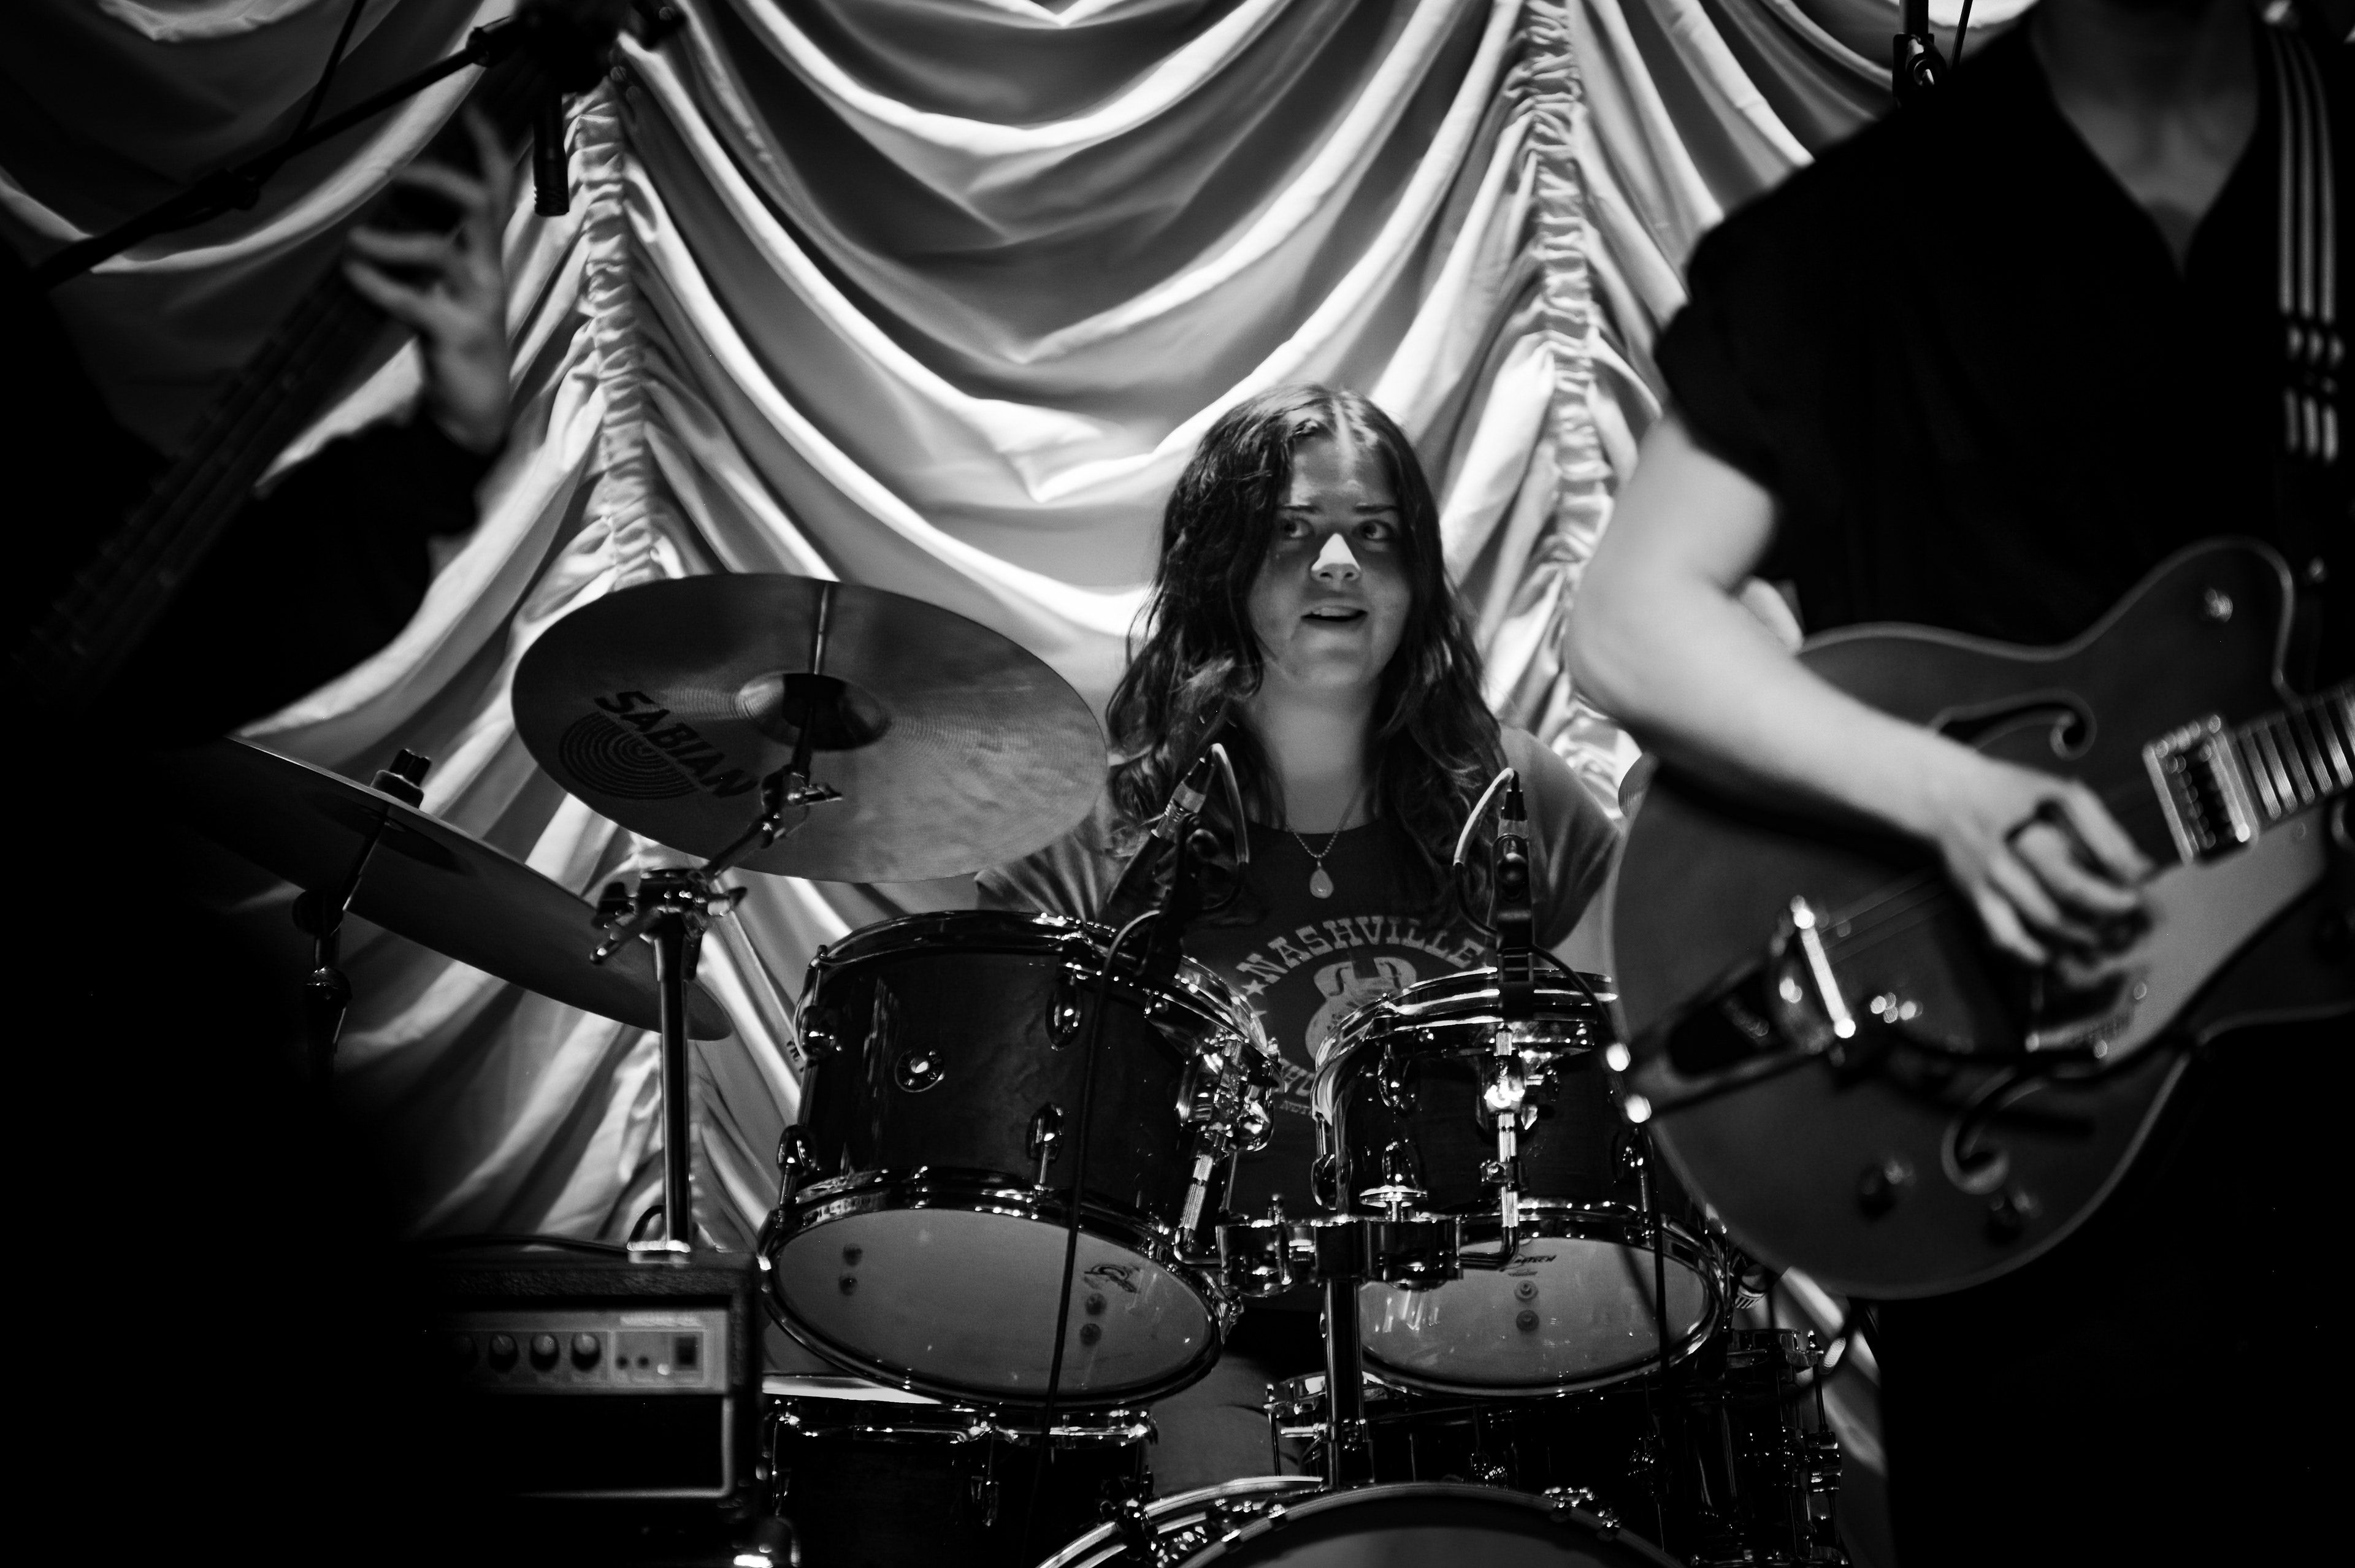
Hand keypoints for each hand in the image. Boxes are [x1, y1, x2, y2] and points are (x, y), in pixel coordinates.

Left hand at [341, 110, 515, 455]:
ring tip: (355, 240)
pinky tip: (351, 274)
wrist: (475, 413)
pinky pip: (413, 302)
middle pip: (478, 207)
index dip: (490, 152)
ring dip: (391, 241)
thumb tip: (391, 206)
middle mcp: (490, 274)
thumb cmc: (457, 343)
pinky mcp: (455, 336)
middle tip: (397, 176)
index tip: (473, 113)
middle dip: (438, 181)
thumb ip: (435, 250)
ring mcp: (477, 305)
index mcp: (489, 258)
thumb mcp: (451, 289)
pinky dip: (377, 285)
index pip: (498, 193)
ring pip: (440, 254)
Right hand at [1919, 750, 2154, 968]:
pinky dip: (2033, 953)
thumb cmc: (2008, 790)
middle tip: (2122, 927)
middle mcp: (2004, 865)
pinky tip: (2054, 952)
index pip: (2073, 883)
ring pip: (2033, 930)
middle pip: (2056, 913)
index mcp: (2028, 836)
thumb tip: (2139, 869)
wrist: (1945, 795)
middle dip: (2097, 926)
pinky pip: (2004, 938)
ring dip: (2071, 941)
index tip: (2134, 902)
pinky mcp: (1975, 899)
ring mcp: (1987, 886)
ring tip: (2097, 939)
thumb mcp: (2060, 793)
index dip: (2109, 901)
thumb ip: (2101, 830)